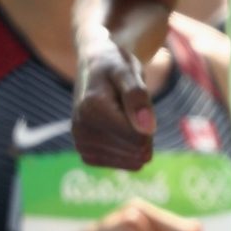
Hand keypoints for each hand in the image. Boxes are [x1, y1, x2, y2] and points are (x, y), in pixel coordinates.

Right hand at [72, 37, 155, 170]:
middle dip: (143, 131)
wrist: (94, 67)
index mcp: (92, 110)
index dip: (148, 123)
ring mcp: (81, 144)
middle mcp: (81, 130)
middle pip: (137, 151)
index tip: (137, 103)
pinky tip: (119, 130)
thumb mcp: (129, 71)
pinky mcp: (86, 153)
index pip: (139, 139)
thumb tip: (147, 129)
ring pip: (132, 160)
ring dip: (136, 139)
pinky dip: (128, 149)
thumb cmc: (116, 66)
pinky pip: (123, 164)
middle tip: (129, 109)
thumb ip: (138, 98)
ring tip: (122, 117)